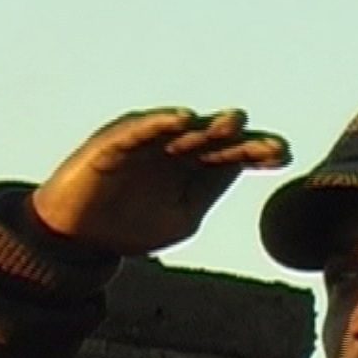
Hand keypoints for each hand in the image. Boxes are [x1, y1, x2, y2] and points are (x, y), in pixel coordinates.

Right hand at [31, 108, 290, 255]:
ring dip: (208, 124)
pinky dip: (160, 121)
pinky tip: (183, 119)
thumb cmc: (127, 227)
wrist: (74, 238)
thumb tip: (240, 166)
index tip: (283, 157)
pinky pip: (141, 128)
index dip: (258, 152)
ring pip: (183, 129)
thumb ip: (208, 194)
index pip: (232, 155)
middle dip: (242, 139)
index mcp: (192, 167)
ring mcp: (145, 142)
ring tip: (233, 123)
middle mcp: (173, 148)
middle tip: (268, 144)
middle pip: (214, 138)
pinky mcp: (115, 141)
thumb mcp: (180, 219)